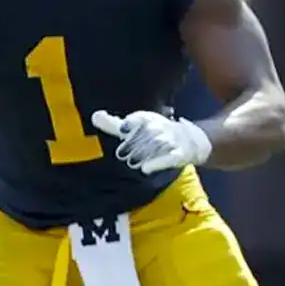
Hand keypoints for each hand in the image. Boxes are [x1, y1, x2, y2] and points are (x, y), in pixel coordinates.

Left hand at [91, 110, 211, 174]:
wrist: (190, 139)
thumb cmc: (156, 132)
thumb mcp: (136, 126)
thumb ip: (113, 124)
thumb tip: (94, 116)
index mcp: (148, 118)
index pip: (138, 119)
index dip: (129, 125)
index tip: (123, 130)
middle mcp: (160, 127)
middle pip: (142, 138)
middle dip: (131, 147)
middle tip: (125, 155)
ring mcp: (170, 141)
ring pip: (152, 149)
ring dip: (141, 156)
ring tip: (134, 162)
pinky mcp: (179, 155)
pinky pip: (167, 159)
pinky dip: (156, 163)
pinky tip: (145, 169)